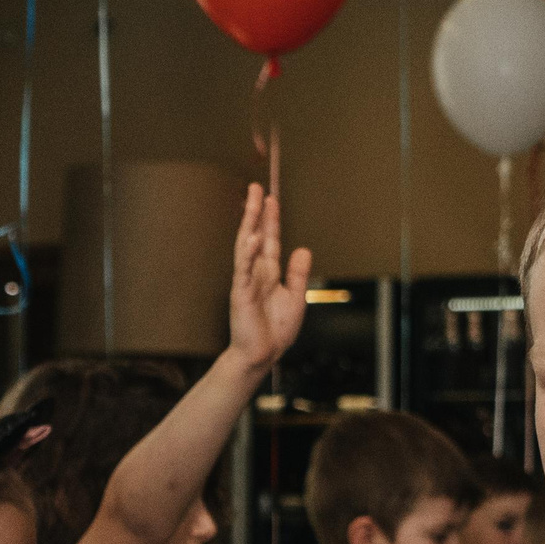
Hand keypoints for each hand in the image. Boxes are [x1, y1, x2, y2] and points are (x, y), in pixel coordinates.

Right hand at [227, 183, 312, 373]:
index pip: (270, 240)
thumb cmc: (275, 331)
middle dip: (256, 212)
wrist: (262, 356)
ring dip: (249, 224)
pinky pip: (243, 270)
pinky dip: (247, 253)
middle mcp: (256, 273)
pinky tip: (252, 238)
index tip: (271, 198)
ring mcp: (247, 281)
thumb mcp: (295, 298)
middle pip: (256, 236)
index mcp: (269, 273)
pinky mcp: (241, 293)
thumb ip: (297, 274)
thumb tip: (302, 249)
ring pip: (246, 246)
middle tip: (256, 187)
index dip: (271, 219)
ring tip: (252, 203)